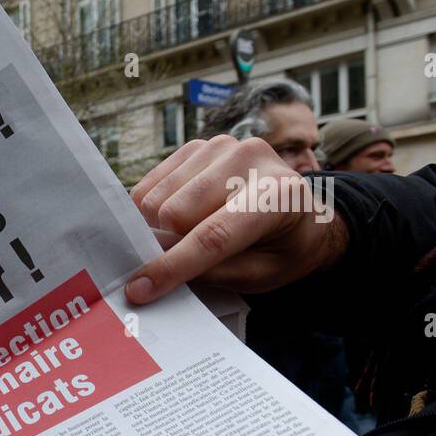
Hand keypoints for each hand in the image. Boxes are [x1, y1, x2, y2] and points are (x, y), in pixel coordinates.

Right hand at [125, 135, 348, 303]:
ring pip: (155, 199)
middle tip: (184, 259)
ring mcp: (220, 146)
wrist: (297, 211)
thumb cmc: (281, 249)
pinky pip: (148, 185)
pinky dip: (151, 210)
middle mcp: (249, 157)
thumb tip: (154, 276)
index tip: (139, 290)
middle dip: (167, 245)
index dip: (173, 265)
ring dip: (158, 227)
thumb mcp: (259, 275)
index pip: (214, 234)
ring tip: (186, 235)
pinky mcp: (196, 146)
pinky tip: (179, 216)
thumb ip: (211, 273)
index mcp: (278, 194)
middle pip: (174, 213)